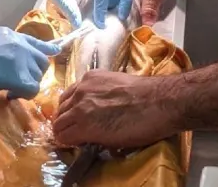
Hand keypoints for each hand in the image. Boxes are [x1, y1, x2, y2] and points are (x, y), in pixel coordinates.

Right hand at [0, 27, 60, 102]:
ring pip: (38, 77)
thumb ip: (6, 47)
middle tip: (20, 81)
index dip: (47, 49)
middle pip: (42, 62)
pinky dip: (24, 95)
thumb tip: (10, 60)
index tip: (55, 51)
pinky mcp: (19, 77)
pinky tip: (11, 94)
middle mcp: (22, 45)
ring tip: (11, 88)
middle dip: (34, 73)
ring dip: (27, 84)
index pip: (38, 42)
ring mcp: (22, 60)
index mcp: (14, 35)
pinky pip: (32, 89)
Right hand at [53, 71, 177, 147]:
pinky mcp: (92, 74)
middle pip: (59, 119)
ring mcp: (84, 86)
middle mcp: (78, 104)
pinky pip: (75, 87)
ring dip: (66, 110)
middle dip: (63, 127)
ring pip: (63, 101)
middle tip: (71, 131)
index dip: (65, 141)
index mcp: (84, 125)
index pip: (61, 136)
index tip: (70, 142)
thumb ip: (93, 138)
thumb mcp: (114, 142)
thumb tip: (84, 139)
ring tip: (75, 114)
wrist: (159, 101)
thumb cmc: (141, 128)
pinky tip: (85, 99)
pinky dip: (75, 95)